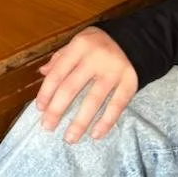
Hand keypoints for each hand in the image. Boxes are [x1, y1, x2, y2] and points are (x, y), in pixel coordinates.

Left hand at [36, 26, 137, 142]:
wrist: (138, 39)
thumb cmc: (100, 44)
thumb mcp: (79, 42)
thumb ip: (61, 57)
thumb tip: (43, 72)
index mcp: (80, 46)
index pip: (58, 72)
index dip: (47, 92)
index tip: (40, 109)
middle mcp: (96, 58)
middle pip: (72, 87)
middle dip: (57, 109)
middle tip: (47, 126)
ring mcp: (114, 71)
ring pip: (94, 100)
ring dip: (80, 122)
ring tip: (70, 138)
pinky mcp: (130, 82)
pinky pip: (117, 105)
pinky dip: (106, 122)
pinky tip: (96, 134)